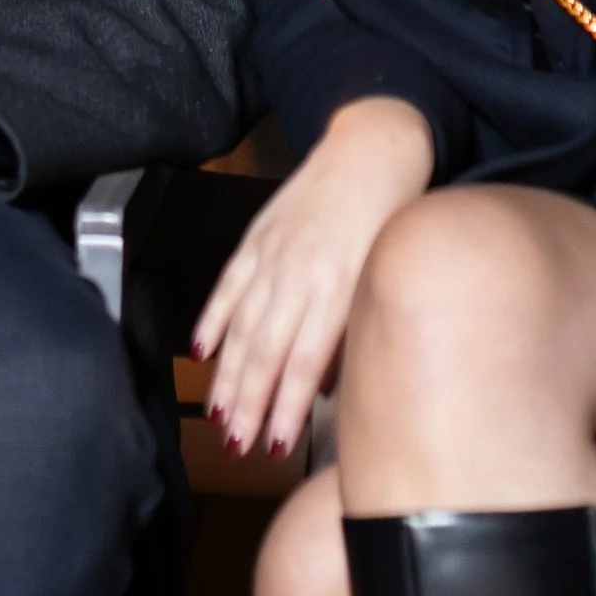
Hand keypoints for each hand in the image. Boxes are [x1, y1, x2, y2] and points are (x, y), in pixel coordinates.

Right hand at [195, 98, 434, 459]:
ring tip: (218, 415)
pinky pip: (230, 283)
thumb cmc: (394, 215)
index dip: (286, 406)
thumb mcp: (388, 271)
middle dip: (250, 404)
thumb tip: (329, 387)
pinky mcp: (258, 234)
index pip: (305, 361)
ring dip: (228, 374)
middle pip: (267, 351)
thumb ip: (357, 327)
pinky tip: (201, 350)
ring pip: (243, 325)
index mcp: (338, 286)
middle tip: (238, 447)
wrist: (374, 148)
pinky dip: (213, 317)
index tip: (275, 447)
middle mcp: (300, 274)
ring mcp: (273, 253)